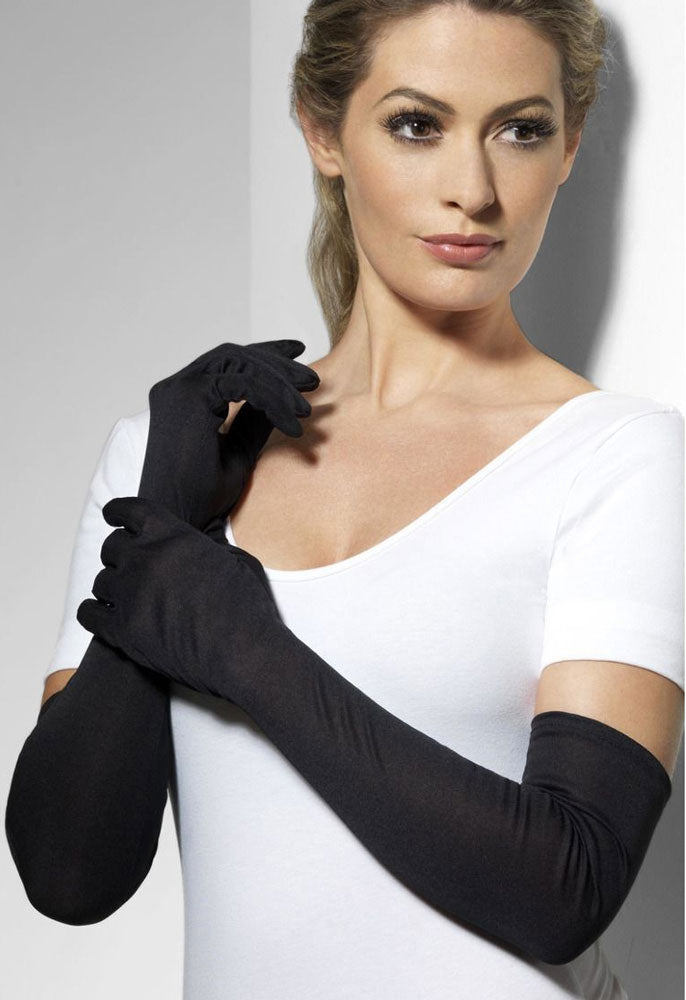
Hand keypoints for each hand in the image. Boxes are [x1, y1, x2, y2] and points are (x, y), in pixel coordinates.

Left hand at [76, 496, 283, 704]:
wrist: (242, 653)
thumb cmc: (247, 608)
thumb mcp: (236, 559)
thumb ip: (208, 545)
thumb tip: (202, 542)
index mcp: (172, 535)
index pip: (129, 510)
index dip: (117, 512)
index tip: (112, 516)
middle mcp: (144, 559)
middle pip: (111, 547)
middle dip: (119, 555)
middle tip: (130, 567)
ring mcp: (129, 595)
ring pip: (100, 581)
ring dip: (111, 586)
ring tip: (126, 596)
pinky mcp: (121, 631)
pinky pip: (88, 614)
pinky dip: (93, 613)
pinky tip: (102, 615)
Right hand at [140, 340, 319, 535]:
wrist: (183, 521)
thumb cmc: (204, 496)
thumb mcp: (240, 449)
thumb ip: (255, 419)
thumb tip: (281, 396)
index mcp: (185, 396)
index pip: (228, 361)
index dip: (265, 354)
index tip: (298, 354)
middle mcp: (177, 386)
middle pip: (235, 355)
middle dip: (278, 364)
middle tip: (313, 380)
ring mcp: (179, 389)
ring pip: (240, 363)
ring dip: (279, 381)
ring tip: (306, 408)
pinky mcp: (189, 397)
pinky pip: (242, 384)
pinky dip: (272, 400)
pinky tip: (292, 424)